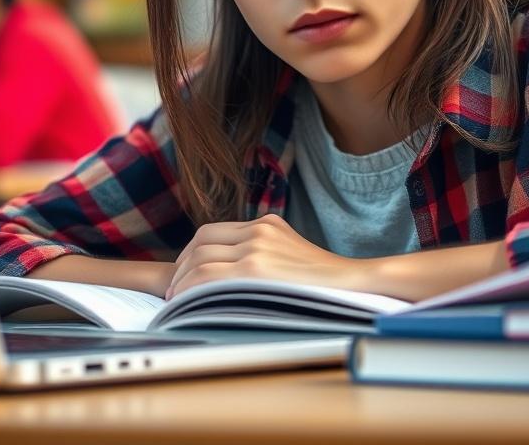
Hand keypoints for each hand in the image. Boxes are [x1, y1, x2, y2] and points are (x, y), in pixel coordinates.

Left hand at [166, 214, 362, 298]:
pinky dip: (191, 289)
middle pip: (201, 242)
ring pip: (200, 259)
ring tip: (178, 301)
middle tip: (174, 291)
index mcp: (265, 224)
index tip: (185, 273)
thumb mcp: (291, 254)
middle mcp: (259, 230)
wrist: (354, 282)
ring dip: (182, 282)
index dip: (191, 254)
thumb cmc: (324, 280)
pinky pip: (209, 276)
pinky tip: (188, 304)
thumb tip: (229, 275)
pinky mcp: (257, 267)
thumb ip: (264, 254)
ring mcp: (257, 246)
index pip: (212, 232)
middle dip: (182, 267)